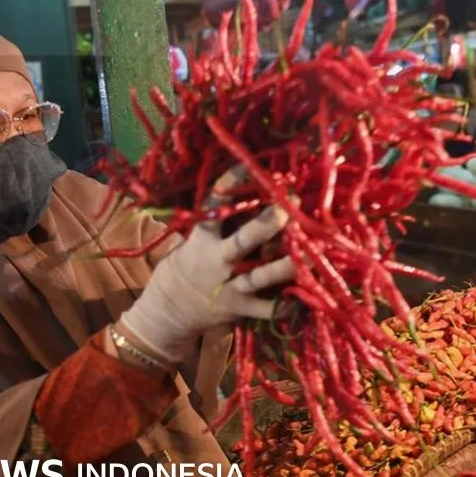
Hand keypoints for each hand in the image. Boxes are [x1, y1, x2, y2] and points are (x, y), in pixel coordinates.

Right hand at [120, 172, 294, 364]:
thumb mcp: (193, 240)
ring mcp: (229, 285)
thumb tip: (249, 191)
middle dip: (266, 225)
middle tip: (287, 210)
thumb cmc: (188, 265)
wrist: (170, 309)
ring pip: (259, 276)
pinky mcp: (239, 308)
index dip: (229, 185)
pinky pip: (264, 309)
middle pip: (244, 241)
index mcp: (203, 238)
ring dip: (283, 267)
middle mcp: (218, 260)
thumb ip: (218, 223)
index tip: (247, 167)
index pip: (214, 208)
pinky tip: (299, 302)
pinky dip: (282, 307)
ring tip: (305, 258)